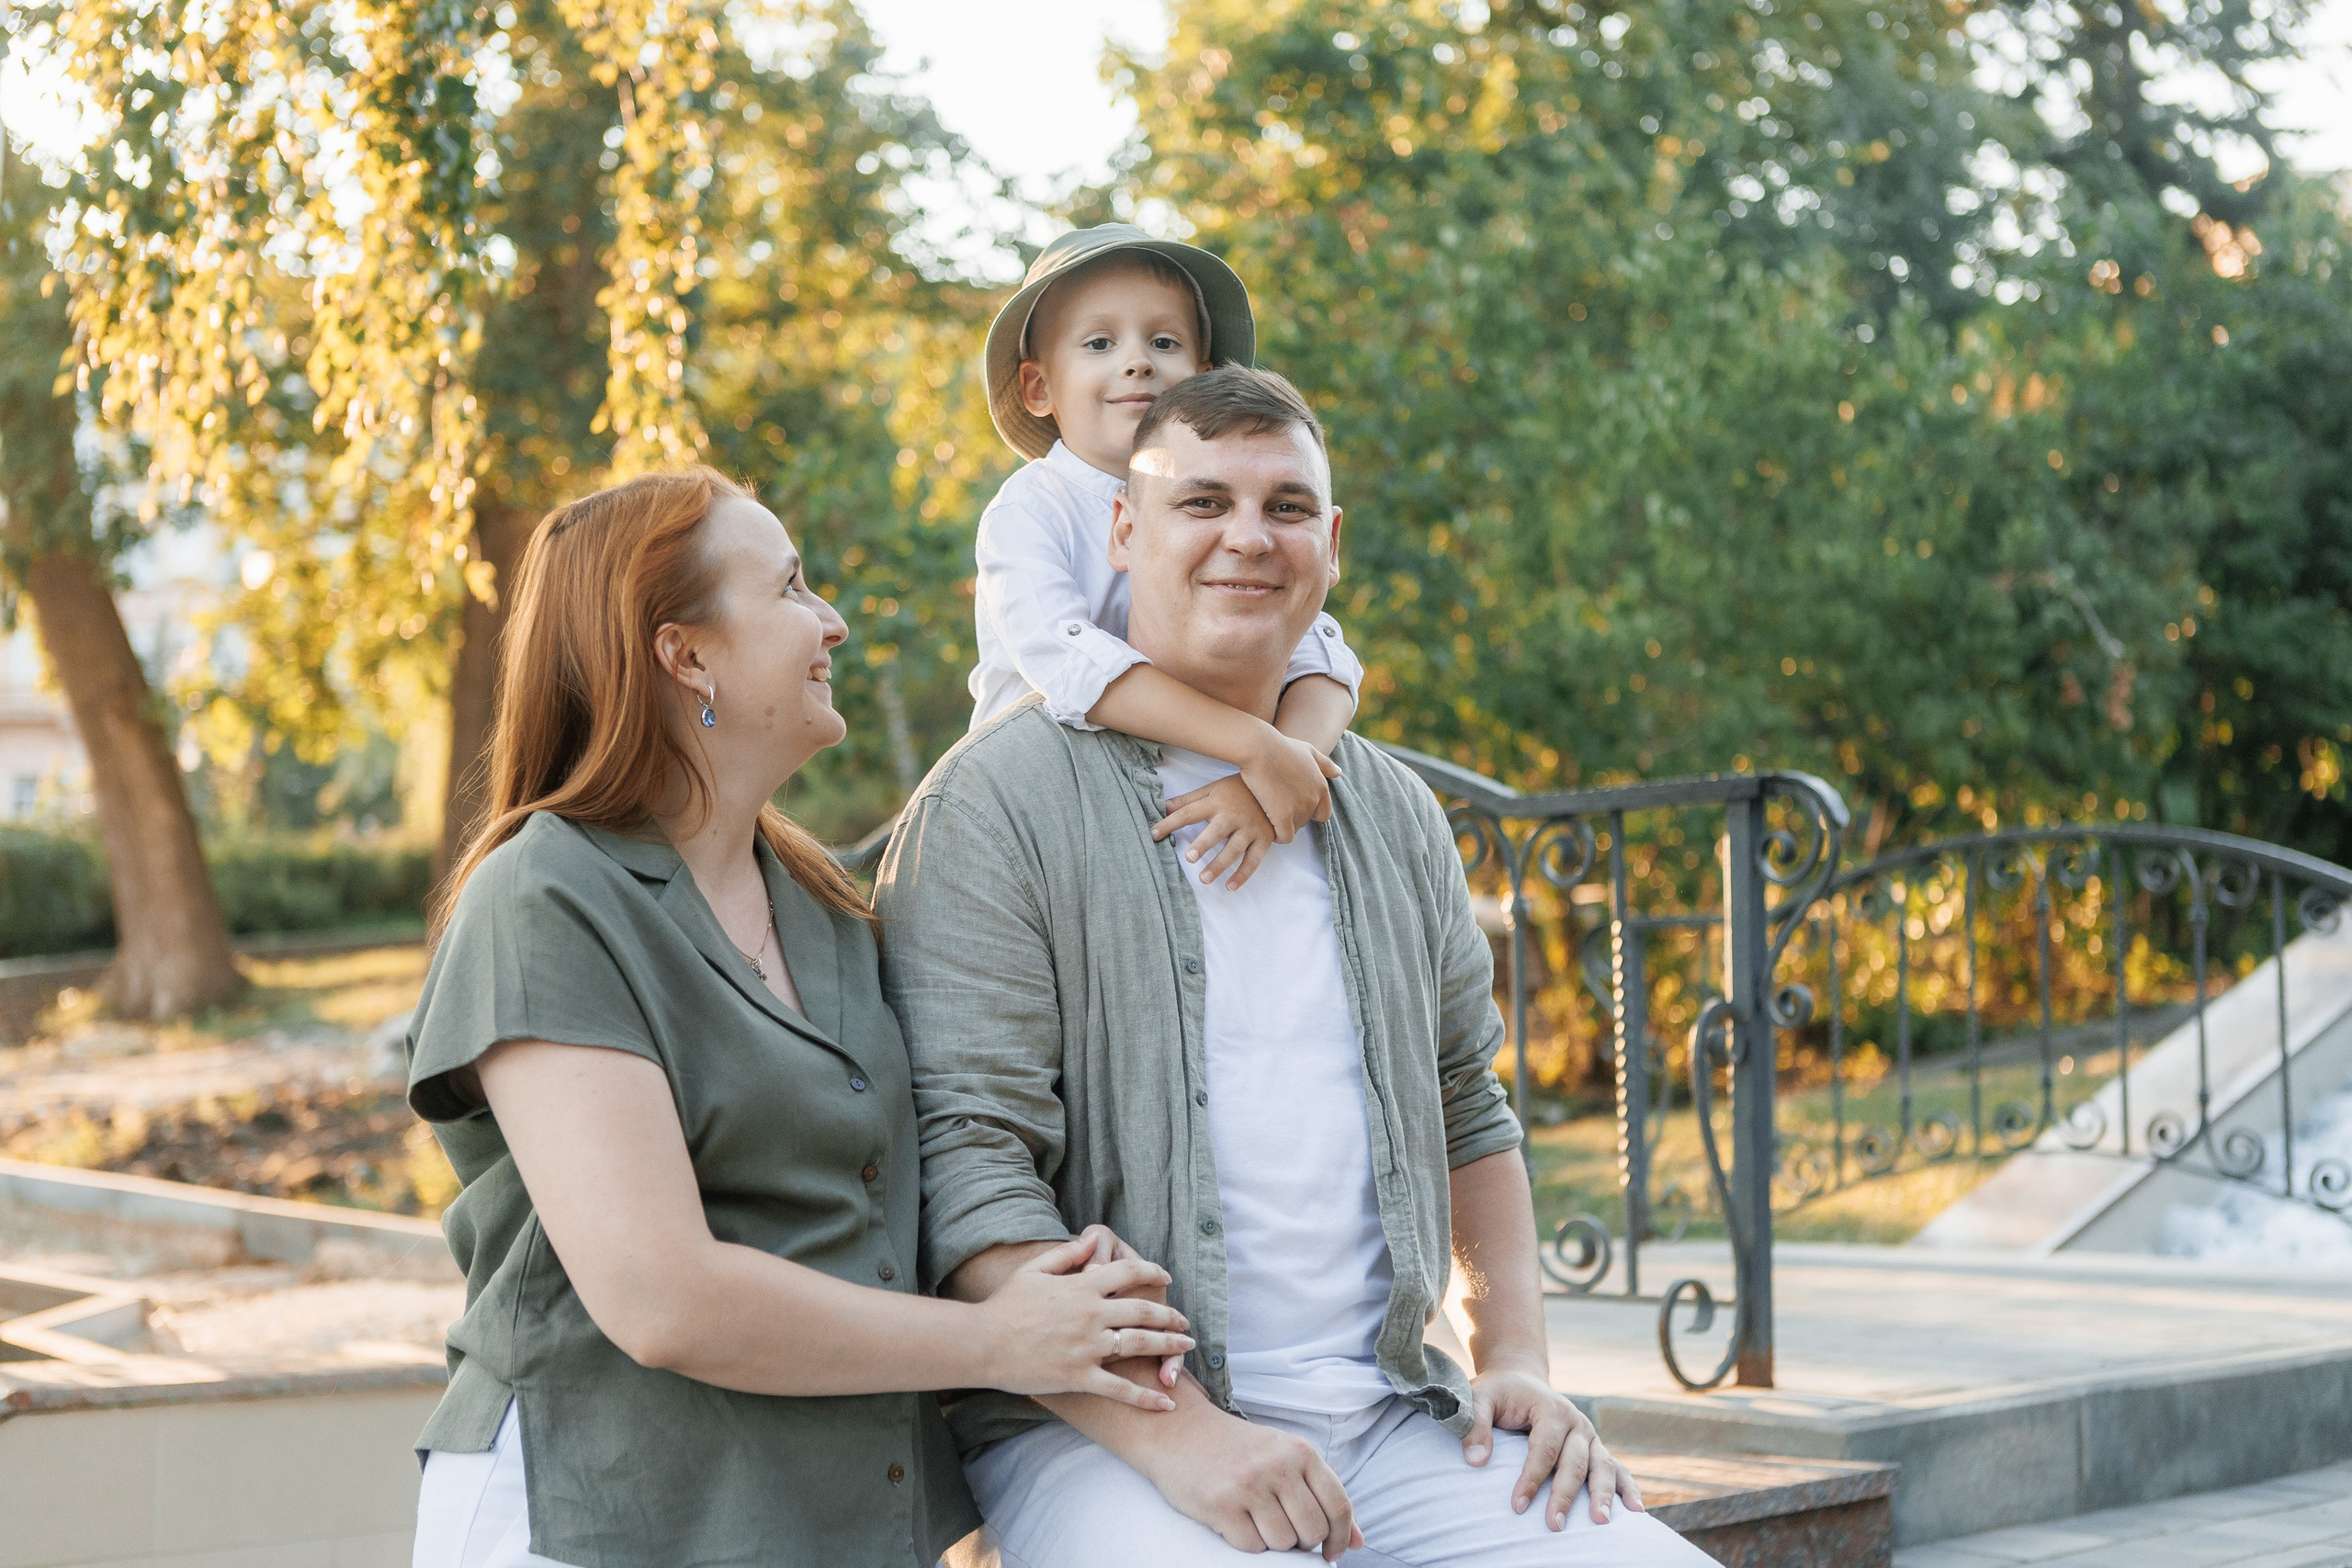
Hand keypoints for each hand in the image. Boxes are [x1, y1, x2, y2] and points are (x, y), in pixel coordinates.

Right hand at [976, 1235, 1192, 1409]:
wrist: (981, 1343)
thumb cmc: (1004, 1306)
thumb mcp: (1034, 1271)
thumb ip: (1066, 1255)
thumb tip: (1091, 1240)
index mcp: (1081, 1286)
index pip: (1129, 1271)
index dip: (1152, 1272)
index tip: (1165, 1277)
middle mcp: (1091, 1314)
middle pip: (1143, 1310)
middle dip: (1170, 1315)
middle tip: (1185, 1323)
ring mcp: (1087, 1347)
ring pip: (1139, 1344)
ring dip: (1168, 1347)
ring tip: (1185, 1349)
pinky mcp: (1080, 1376)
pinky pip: (1120, 1389)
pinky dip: (1146, 1398)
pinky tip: (1166, 1404)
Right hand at [1136, 1401, 1363, 1561]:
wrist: (1179, 1431)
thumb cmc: (1238, 1449)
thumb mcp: (1285, 1457)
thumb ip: (1322, 1494)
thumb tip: (1358, 1543)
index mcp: (1299, 1451)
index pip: (1338, 1506)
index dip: (1341, 1537)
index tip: (1333, 1552)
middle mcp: (1277, 1465)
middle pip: (1312, 1531)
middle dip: (1303, 1541)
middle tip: (1284, 1529)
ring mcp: (1247, 1484)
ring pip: (1282, 1543)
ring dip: (1272, 1543)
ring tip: (1256, 1520)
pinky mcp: (1219, 1504)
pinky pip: (1250, 1547)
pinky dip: (1247, 1543)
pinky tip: (1235, 1521)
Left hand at [1153, 775, 1277, 889]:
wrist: (1276, 788)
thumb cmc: (1238, 789)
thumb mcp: (1213, 788)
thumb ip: (1188, 799)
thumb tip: (1163, 806)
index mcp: (1216, 802)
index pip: (1188, 813)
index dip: (1170, 823)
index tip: (1153, 834)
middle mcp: (1232, 816)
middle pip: (1216, 831)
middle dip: (1203, 844)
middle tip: (1189, 858)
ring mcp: (1249, 829)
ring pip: (1234, 849)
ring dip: (1220, 864)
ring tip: (1204, 879)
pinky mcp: (1263, 840)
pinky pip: (1253, 860)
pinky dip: (1243, 875)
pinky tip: (1230, 887)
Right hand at [1237, 729, 1339, 841]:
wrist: (1259, 748)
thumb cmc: (1280, 747)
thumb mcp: (1307, 751)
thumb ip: (1324, 764)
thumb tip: (1339, 773)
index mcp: (1321, 787)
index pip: (1323, 814)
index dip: (1308, 813)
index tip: (1292, 805)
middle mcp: (1314, 799)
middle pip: (1305, 823)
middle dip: (1293, 819)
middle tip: (1275, 808)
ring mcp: (1300, 809)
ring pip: (1294, 830)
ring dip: (1282, 826)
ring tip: (1268, 814)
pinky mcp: (1283, 816)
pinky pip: (1284, 837)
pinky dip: (1277, 836)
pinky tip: (1266, 825)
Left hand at [1463, 1362, 1643, 1527]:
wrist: (1520, 1381)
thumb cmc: (1499, 1394)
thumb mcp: (1479, 1398)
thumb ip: (1475, 1425)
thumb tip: (1475, 1460)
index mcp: (1550, 1409)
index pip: (1543, 1448)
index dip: (1531, 1478)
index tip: (1517, 1505)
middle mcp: (1576, 1423)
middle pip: (1574, 1462)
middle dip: (1565, 1495)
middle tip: (1555, 1525)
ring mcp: (1590, 1436)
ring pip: (1602, 1466)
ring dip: (1603, 1494)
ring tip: (1601, 1522)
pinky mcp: (1595, 1448)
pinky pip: (1616, 1468)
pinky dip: (1627, 1488)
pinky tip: (1636, 1510)